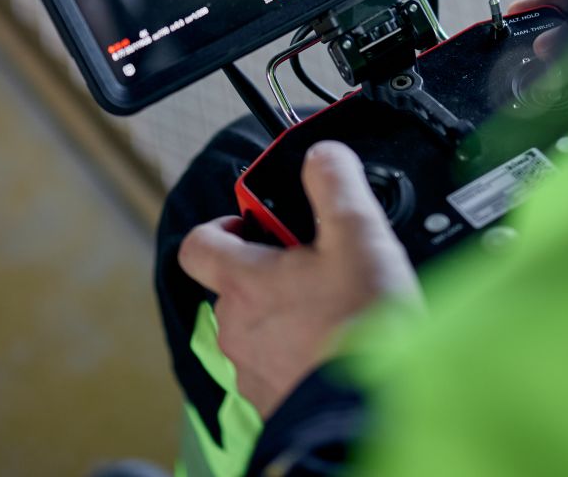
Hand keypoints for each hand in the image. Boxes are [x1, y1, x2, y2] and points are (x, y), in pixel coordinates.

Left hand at [178, 141, 421, 417]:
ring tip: (337, 312)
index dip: (223, 225)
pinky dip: (300, 355)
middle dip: (274, 271)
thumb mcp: (359, 235)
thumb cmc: (359, 327)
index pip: (196, 243)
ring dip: (288, 315)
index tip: (258, 223)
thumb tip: (322, 155)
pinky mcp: (272, 404)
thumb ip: (335, 184)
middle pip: (236, 285)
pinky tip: (338, 349)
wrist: (371, 413)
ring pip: (258, 328)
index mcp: (242, 282)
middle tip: (321, 267)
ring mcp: (250, 370)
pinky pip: (277, 367)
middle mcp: (234, 328)